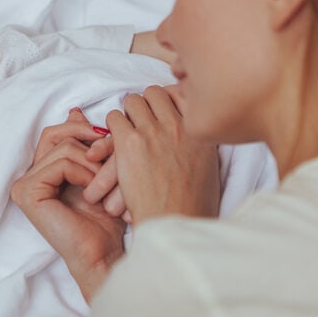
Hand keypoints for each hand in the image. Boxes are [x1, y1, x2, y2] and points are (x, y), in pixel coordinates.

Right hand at [12, 109, 125, 301]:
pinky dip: (84, 173)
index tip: (107, 140)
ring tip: (106, 184)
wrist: (105, 255)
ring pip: (63, 148)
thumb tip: (74, 110)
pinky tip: (94, 193)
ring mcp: (23, 186)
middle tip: (109, 156)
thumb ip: (85, 144)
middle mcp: (26, 178)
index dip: (83, 130)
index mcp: (40, 172)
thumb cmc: (107, 220)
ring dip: (93, 163)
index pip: (56, 132)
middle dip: (89, 141)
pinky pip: (60, 163)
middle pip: (56, 134)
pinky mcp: (27, 193)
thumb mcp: (99, 172)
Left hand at [105, 86, 219, 223]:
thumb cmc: (191, 206)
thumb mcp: (207, 168)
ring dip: (126, 116)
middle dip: (145, 106)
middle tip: (139, 123)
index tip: (160, 113)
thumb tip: (189, 136)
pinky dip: (110, 129)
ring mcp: (154, 130)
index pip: (182, 94)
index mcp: (200, 131)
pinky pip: (113, 118)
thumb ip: (198, 145)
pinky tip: (110, 146)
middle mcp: (179, 125)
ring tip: (123, 133)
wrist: (173, 223)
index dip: (167, 102)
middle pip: (155, 93)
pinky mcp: (130, 142)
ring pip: (132, 101)